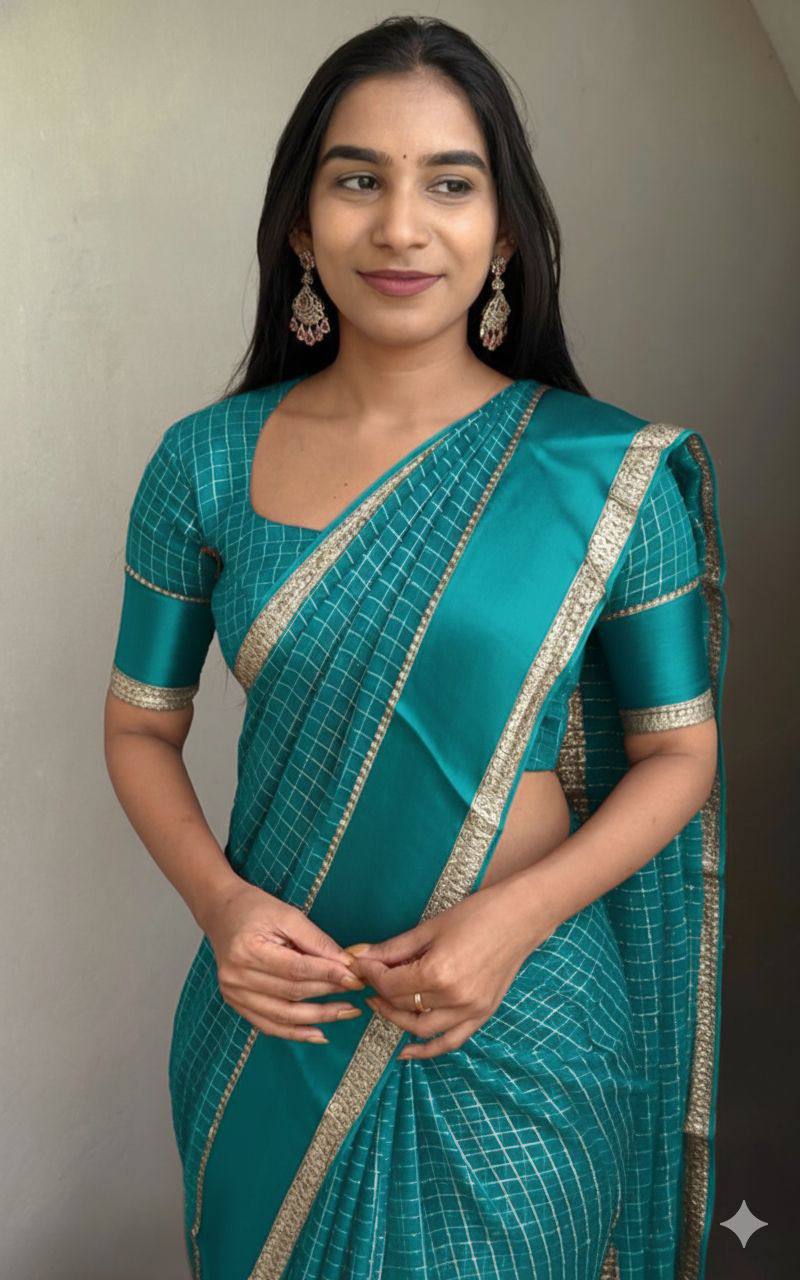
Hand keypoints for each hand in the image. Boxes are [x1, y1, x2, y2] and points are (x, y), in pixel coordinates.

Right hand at [204, 880, 365, 1042]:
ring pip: (283, 1015)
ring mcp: (234, 993)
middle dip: (328, 994)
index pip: (297, 969)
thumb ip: (317, 940)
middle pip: (291, 993)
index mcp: (249, 949)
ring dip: (318, 1017)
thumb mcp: (288, 915)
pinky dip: (294, 1032)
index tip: (354, 978)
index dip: (328, 975)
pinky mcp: (235, 1002)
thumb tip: (346, 964)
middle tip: (357, 993)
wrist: (222, 912)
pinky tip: (318, 1033)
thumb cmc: (255, 909)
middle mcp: (237, 976)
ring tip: (346, 1013)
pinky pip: (268, 1025)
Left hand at [344, 879, 556, 1059]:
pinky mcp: (482, 1015)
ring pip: (421, 1028)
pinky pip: (450, 1041)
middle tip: (368, 980)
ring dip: (396, 1019)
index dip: (370, 974)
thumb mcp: (430, 927)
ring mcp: (470, 1010)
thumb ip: (394, 948)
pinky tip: (406, 1051)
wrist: (521, 916)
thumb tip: (360, 956)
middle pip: (402, 1005)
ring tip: (381, 1004)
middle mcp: (453, 998)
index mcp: (437, 973)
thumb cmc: (476, 914)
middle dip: (380, 992)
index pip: (390, 984)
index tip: (360, 964)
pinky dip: (427, 1050)